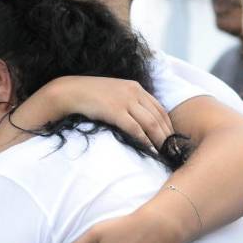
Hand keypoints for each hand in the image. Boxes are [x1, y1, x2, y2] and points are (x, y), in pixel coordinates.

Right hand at [22, 76, 172, 150]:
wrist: (70, 91)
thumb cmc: (90, 96)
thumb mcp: (114, 94)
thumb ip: (128, 104)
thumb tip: (139, 122)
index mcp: (136, 88)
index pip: (160, 109)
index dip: (169, 126)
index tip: (172, 140)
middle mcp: (134, 92)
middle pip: (159, 117)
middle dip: (168, 136)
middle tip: (173, 151)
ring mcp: (125, 101)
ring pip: (151, 123)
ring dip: (160, 141)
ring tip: (165, 154)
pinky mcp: (116, 111)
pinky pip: (136, 128)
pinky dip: (145, 141)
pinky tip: (150, 151)